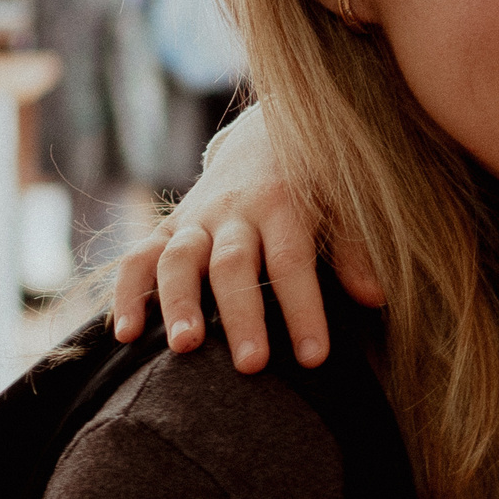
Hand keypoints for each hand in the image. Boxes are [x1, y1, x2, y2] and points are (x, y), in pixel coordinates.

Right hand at [108, 102, 384, 369]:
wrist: (264, 133)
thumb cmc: (313, 182)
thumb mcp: (341, 202)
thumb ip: (354, 248)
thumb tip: (374, 297)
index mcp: (284, 203)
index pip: (293, 261)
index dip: (303, 309)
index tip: (314, 358)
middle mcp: (234, 210)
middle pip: (233, 264)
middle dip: (241, 314)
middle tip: (250, 365)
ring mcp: (195, 218)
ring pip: (178, 259)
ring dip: (178, 303)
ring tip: (183, 348)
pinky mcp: (167, 227)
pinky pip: (137, 258)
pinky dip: (127, 293)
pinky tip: (124, 333)